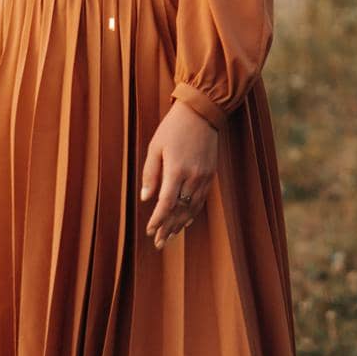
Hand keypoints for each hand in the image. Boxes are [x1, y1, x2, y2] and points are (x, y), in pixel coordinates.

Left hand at [140, 100, 218, 248]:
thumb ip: (151, 173)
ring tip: (171, 236)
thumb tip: (146, 198)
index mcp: (176, 169)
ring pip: (193, 208)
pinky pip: (202, 199)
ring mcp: (204, 176)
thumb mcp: (155, 147)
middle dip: (169, 228)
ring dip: (181, 224)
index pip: (167, 203)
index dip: (158, 219)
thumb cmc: (173, 128)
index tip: (150, 230)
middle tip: (159, 243)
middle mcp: (193, 176)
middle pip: (180, 210)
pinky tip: (187, 221)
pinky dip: (193, 212)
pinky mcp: (210, 173)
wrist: (202, 112)